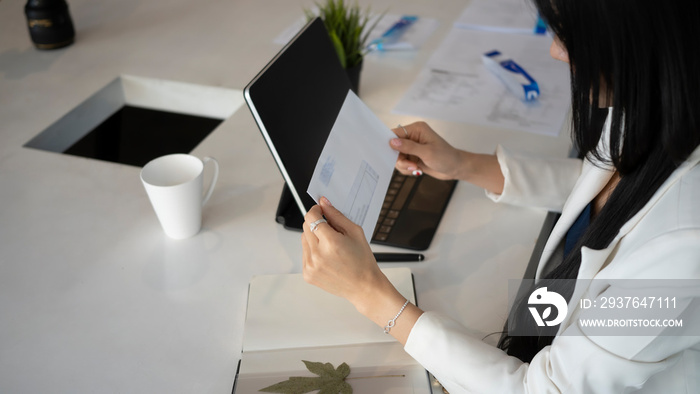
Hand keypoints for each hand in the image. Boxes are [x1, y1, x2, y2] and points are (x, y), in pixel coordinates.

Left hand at [301, 197, 423, 343]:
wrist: (364, 286)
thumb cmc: (363, 260)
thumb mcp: (355, 232)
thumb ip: (336, 215)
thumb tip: (324, 202)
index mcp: (330, 242)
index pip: (311, 217)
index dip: (315, 210)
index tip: (320, 210)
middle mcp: (317, 255)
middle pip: (305, 227)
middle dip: (316, 224)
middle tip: (331, 231)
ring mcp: (310, 266)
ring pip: (304, 240)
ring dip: (314, 238)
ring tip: (330, 247)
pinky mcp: (308, 274)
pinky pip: (305, 254)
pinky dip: (313, 252)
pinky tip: (327, 257)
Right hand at [391, 121, 505, 193]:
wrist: (455, 168)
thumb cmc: (446, 157)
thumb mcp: (427, 152)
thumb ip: (409, 147)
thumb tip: (392, 142)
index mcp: (416, 129)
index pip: (395, 133)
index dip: (390, 143)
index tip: (389, 154)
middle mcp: (413, 136)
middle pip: (393, 147)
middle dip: (400, 159)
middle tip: (410, 165)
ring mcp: (412, 147)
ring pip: (397, 157)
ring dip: (404, 165)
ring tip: (415, 168)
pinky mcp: (413, 156)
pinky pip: (402, 164)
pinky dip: (407, 169)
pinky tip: (417, 170)